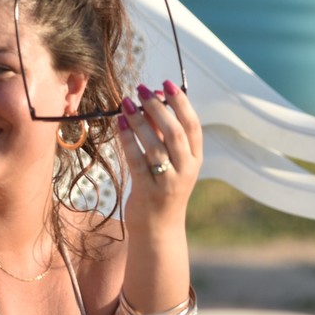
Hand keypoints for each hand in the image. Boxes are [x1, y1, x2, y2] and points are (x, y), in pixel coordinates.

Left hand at [115, 80, 201, 233]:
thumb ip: (163, 134)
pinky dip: (128, 140)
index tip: (165, 84)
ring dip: (140, 121)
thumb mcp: (170, 161)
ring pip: (155, 146)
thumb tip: (152, 100)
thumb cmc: (162, 189)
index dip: (181, 102)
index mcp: (194, 159)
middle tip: (141, 90)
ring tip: (126, 103)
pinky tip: (119, 123)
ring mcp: (168, 182)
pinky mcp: (148, 192)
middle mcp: (186, 169)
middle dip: (158, 107)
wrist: (159, 229)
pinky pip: (137, 161)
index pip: (192, 125)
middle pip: (174, 132)